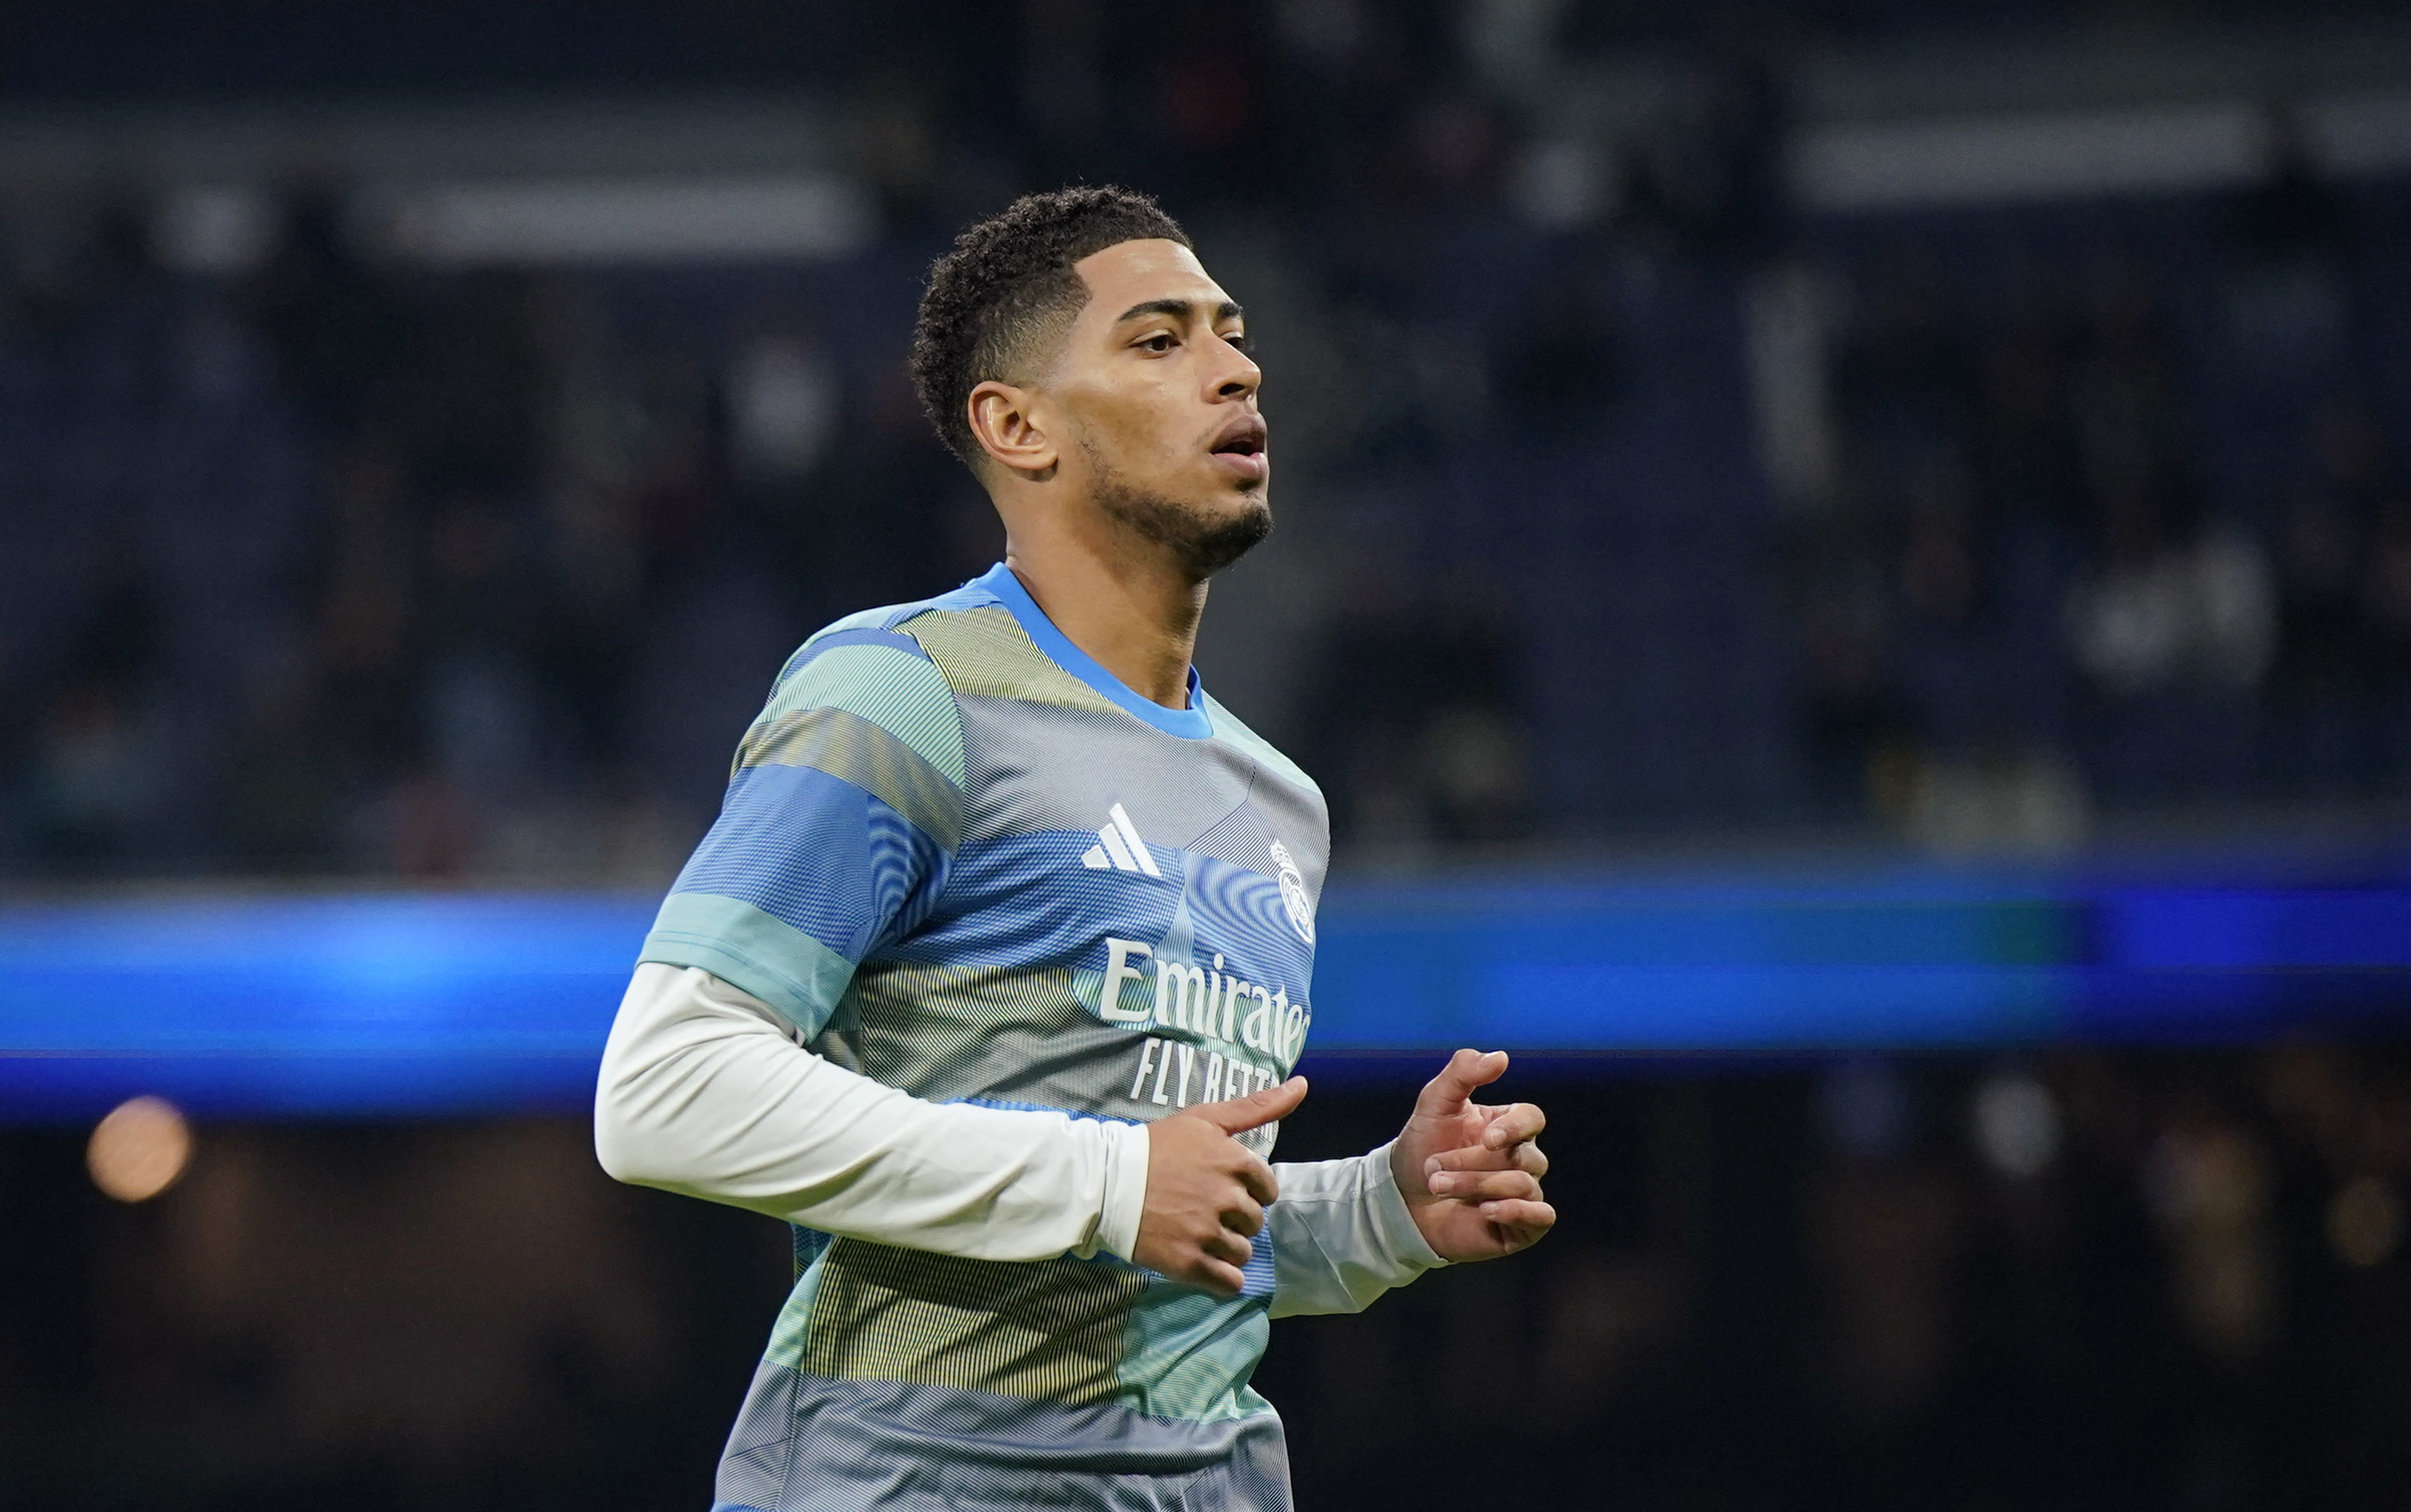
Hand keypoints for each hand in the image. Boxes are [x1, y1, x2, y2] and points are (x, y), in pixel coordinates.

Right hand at [1133, 1076, 1307, 1295]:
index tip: (1222, 1187)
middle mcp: (1225, 1197)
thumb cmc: (1157, 1147)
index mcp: (1234, 1161)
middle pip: (1255, 1222)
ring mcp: (1206, 1232)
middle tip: (1202, 1208)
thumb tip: (1303, 1085)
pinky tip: (1202, 1261)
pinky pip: (1229, 1283)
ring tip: (1196, 1233)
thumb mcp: (1205, 1119)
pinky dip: (1221, 1278)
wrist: (1105, 1181)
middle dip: (1236, 1218)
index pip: (1268, 1188)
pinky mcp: (1188, 1263)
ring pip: (1243, 1253)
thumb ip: (1258, 1106)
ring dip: (1226, 1248)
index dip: (1249, 1190)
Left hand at [1389, 1049, 1553, 1261]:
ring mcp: (1524, 1193)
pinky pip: (1542, 1217)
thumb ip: (1463, 1072)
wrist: (1400, 1200)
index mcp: (1507, 1126)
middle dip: (1474, 1163)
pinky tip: (1485, 1209)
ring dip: (1475, 1185)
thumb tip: (1501, 1056)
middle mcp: (1521, 1159)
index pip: (1531, 1118)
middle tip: (1433, 1167)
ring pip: (1523, 1185)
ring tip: (1436, 1186)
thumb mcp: (1434, 1104)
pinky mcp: (1522, 1227)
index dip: (1515, 1127)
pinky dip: (1518, 1211)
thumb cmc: (1421, 1148)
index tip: (1488, 1138)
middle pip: (1523, 1156)